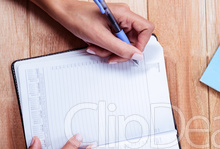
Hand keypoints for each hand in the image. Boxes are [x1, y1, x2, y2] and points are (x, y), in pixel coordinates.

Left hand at [32, 0, 153, 63]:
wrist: (63, 11)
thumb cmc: (77, 17)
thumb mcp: (101, 37)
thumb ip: (121, 49)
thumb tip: (137, 56)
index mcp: (125, 14)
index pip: (146, 29)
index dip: (141, 44)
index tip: (131, 54)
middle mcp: (124, 17)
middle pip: (135, 40)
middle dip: (121, 50)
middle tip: (110, 55)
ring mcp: (118, 22)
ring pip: (124, 43)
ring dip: (110, 50)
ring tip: (97, 48)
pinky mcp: (111, 27)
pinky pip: (115, 42)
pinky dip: (106, 47)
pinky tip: (96, 45)